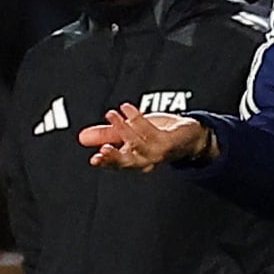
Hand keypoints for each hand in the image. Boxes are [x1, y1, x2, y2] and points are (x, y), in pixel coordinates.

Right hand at [79, 104, 212, 170]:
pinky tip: (127, 109)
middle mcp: (147, 160)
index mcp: (135, 160)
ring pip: (138, 144)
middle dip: (115, 157)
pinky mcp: (169, 141)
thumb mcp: (129, 132)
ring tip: (110, 114)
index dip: (106, 163)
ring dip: (123, 129)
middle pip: (129, 162)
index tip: (94, 160)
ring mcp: (159, 152)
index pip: (118, 165)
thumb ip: (106, 135)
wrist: (191, 134)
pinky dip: (137, 120)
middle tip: (102, 149)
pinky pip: (150, 131)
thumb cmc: (159, 134)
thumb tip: (81, 137)